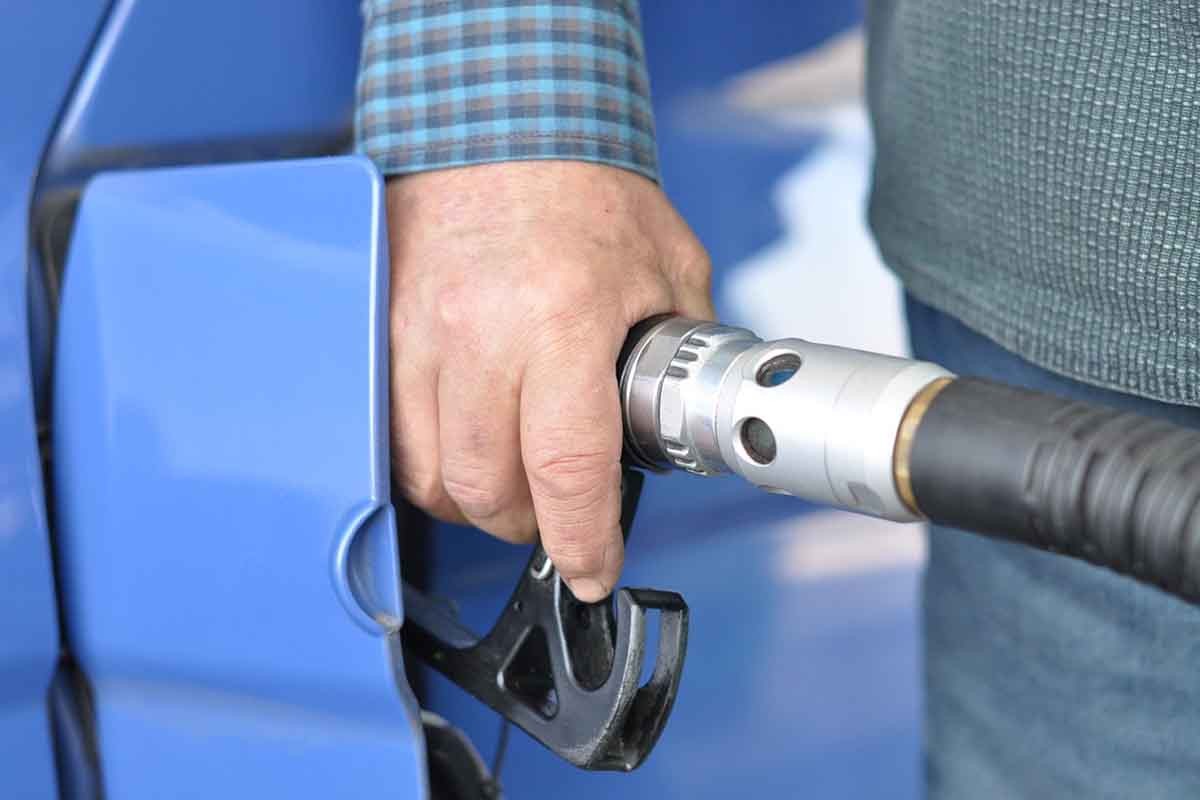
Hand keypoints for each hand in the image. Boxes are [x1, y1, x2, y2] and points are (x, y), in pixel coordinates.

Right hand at [386, 161, 713, 600]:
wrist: (498, 123)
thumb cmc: (585, 189)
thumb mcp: (668, 266)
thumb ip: (684, 348)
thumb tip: (690, 412)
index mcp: (563, 321)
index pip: (567, 469)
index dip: (582, 541)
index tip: (592, 570)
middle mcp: (480, 335)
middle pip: (487, 491)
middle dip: (529, 525)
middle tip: (556, 512)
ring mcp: (418, 335)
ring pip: (430, 475)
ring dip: (475, 501)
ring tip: (511, 477)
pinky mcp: (383, 331)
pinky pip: (392, 434)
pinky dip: (430, 462)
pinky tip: (464, 443)